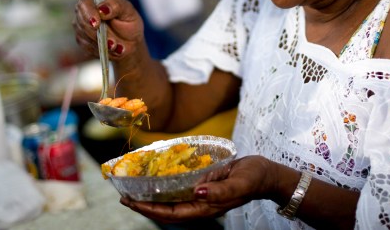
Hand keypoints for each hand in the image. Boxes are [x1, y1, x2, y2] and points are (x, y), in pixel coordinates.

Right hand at [72, 0, 144, 58]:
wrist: (129, 42)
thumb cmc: (129, 22)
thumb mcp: (129, 12)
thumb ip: (117, 7)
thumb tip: (102, 8)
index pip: (85, 3)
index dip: (89, 13)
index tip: (97, 24)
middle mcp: (84, 11)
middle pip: (82, 22)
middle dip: (97, 34)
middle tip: (112, 43)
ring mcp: (81, 27)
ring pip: (84, 37)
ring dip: (101, 44)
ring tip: (117, 47)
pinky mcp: (82, 41)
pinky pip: (87, 47)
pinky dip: (101, 50)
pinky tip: (112, 50)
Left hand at [119, 155, 276, 223]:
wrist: (265, 173)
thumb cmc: (253, 178)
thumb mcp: (239, 183)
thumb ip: (220, 190)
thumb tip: (197, 192)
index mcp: (205, 209)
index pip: (171, 214)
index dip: (150, 209)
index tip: (132, 201)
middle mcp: (199, 205)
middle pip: (166, 210)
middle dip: (144, 205)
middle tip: (124, 196)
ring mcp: (201, 197)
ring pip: (170, 201)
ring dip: (152, 197)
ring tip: (134, 189)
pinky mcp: (203, 186)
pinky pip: (179, 190)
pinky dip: (165, 186)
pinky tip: (156, 179)